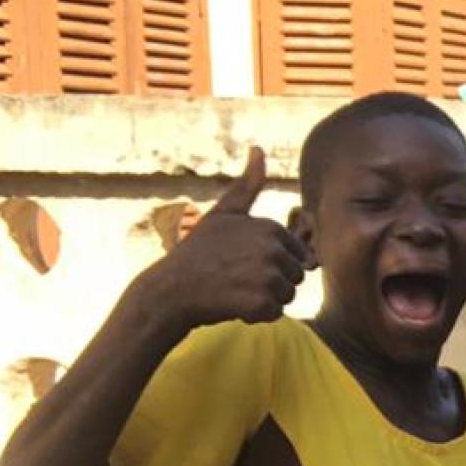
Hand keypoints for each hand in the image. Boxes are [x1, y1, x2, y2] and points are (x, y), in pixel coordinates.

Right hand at [135, 147, 312, 333]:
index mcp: (270, 228)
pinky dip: (256, 316)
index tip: (241, 261)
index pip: (295, 256)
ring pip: (287, 297)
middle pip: (295, 278)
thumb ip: (247, 186)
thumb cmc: (197, 252)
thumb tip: (259, 149)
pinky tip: (232, 305)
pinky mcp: (261, 301)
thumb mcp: (224, 214)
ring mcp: (268, 275)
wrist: (169, 290)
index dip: (271, 264)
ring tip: (234, 290)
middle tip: (236, 278)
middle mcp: (272, 248)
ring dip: (264, 300)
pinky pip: (275, 314)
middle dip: (271, 283)